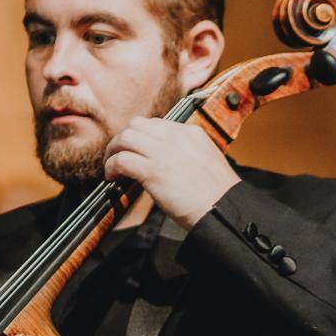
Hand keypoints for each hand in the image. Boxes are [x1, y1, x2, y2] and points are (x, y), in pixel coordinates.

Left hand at [103, 118, 240, 229]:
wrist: (224, 210)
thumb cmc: (217, 195)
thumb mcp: (207, 161)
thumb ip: (187, 154)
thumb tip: (166, 161)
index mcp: (191, 133)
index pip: (156, 124)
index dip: (141, 136)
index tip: (136, 149)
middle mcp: (176, 137)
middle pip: (137, 125)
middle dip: (123, 139)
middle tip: (118, 154)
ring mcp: (163, 152)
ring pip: (125, 137)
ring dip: (113, 151)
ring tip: (112, 165)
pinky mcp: (153, 171)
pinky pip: (121, 160)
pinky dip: (111, 167)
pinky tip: (112, 177)